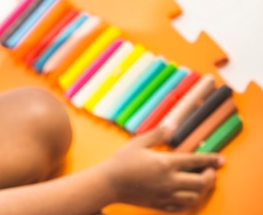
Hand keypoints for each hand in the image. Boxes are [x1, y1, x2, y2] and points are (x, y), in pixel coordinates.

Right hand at [102, 126, 223, 211]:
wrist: (109, 183)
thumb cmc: (121, 161)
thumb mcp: (138, 143)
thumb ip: (157, 134)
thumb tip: (172, 124)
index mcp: (166, 163)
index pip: (195, 161)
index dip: (210, 160)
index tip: (221, 159)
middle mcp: (169, 181)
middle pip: (200, 183)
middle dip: (210, 177)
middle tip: (211, 172)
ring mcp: (165, 195)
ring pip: (193, 197)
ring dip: (201, 190)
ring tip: (200, 183)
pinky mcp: (159, 205)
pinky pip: (180, 207)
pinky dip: (187, 202)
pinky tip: (186, 196)